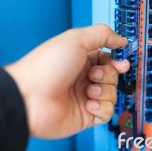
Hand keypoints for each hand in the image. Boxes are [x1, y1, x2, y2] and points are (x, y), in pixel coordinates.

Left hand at [4, 24, 129, 138]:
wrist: (29, 98)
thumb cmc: (47, 66)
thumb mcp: (76, 39)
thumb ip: (102, 34)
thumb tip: (122, 40)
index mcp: (80, 59)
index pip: (107, 59)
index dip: (116, 60)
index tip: (122, 62)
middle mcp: (83, 78)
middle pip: (112, 76)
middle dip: (107, 75)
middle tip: (93, 75)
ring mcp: (84, 97)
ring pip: (112, 94)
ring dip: (103, 90)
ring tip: (87, 90)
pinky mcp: (86, 116)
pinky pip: (106, 113)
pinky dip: (101, 107)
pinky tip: (88, 104)